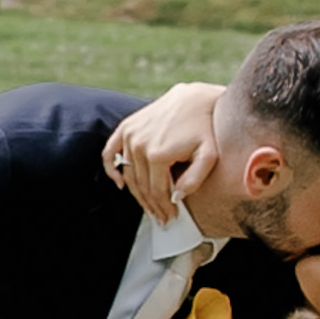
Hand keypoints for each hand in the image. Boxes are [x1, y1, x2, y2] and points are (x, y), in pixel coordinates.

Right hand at [104, 79, 224, 217]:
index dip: (164, 208)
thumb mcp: (209, 155)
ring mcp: (130, 135)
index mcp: (158, 154)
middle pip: (142, 186)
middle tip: (161, 218)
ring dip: (136, 194)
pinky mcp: (126, 127)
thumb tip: (176, 197)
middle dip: (152, 206)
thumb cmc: (205, 128)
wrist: (195, 99)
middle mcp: (139, 144)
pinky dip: (112, 169)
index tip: (171, 218)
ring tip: (149, 207)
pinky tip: (120, 184)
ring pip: (128, 174)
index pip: (157, 191)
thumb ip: (195, 179)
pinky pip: (110, 152)